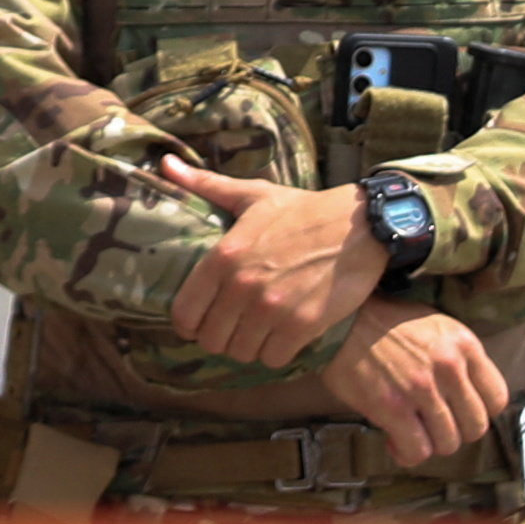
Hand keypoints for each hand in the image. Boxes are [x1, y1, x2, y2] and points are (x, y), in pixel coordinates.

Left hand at [153, 160, 385, 367]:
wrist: (360, 225)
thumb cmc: (303, 211)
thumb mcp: (253, 194)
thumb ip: (205, 186)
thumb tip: (165, 164)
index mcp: (224, 256)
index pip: (184, 313)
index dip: (189, 323)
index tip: (200, 322)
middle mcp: (243, 285)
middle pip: (211, 340)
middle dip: (220, 336)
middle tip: (234, 326)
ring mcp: (273, 308)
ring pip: (241, 353)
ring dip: (248, 346)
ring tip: (258, 331)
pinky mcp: (303, 325)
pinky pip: (274, 359)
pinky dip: (276, 353)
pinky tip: (283, 336)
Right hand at [322, 307, 506, 465]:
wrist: (341, 321)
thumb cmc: (386, 323)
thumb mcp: (437, 325)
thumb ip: (459, 358)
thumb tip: (468, 396)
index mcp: (465, 344)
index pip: (498, 398)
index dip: (480, 412)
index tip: (460, 412)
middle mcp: (449, 367)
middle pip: (476, 426)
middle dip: (455, 432)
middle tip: (434, 425)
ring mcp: (421, 389)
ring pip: (448, 443)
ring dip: (430, 444)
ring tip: (412, 431)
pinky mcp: (392, 407)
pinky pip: (417, 450)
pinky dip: (407, 453)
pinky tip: (394, 440)